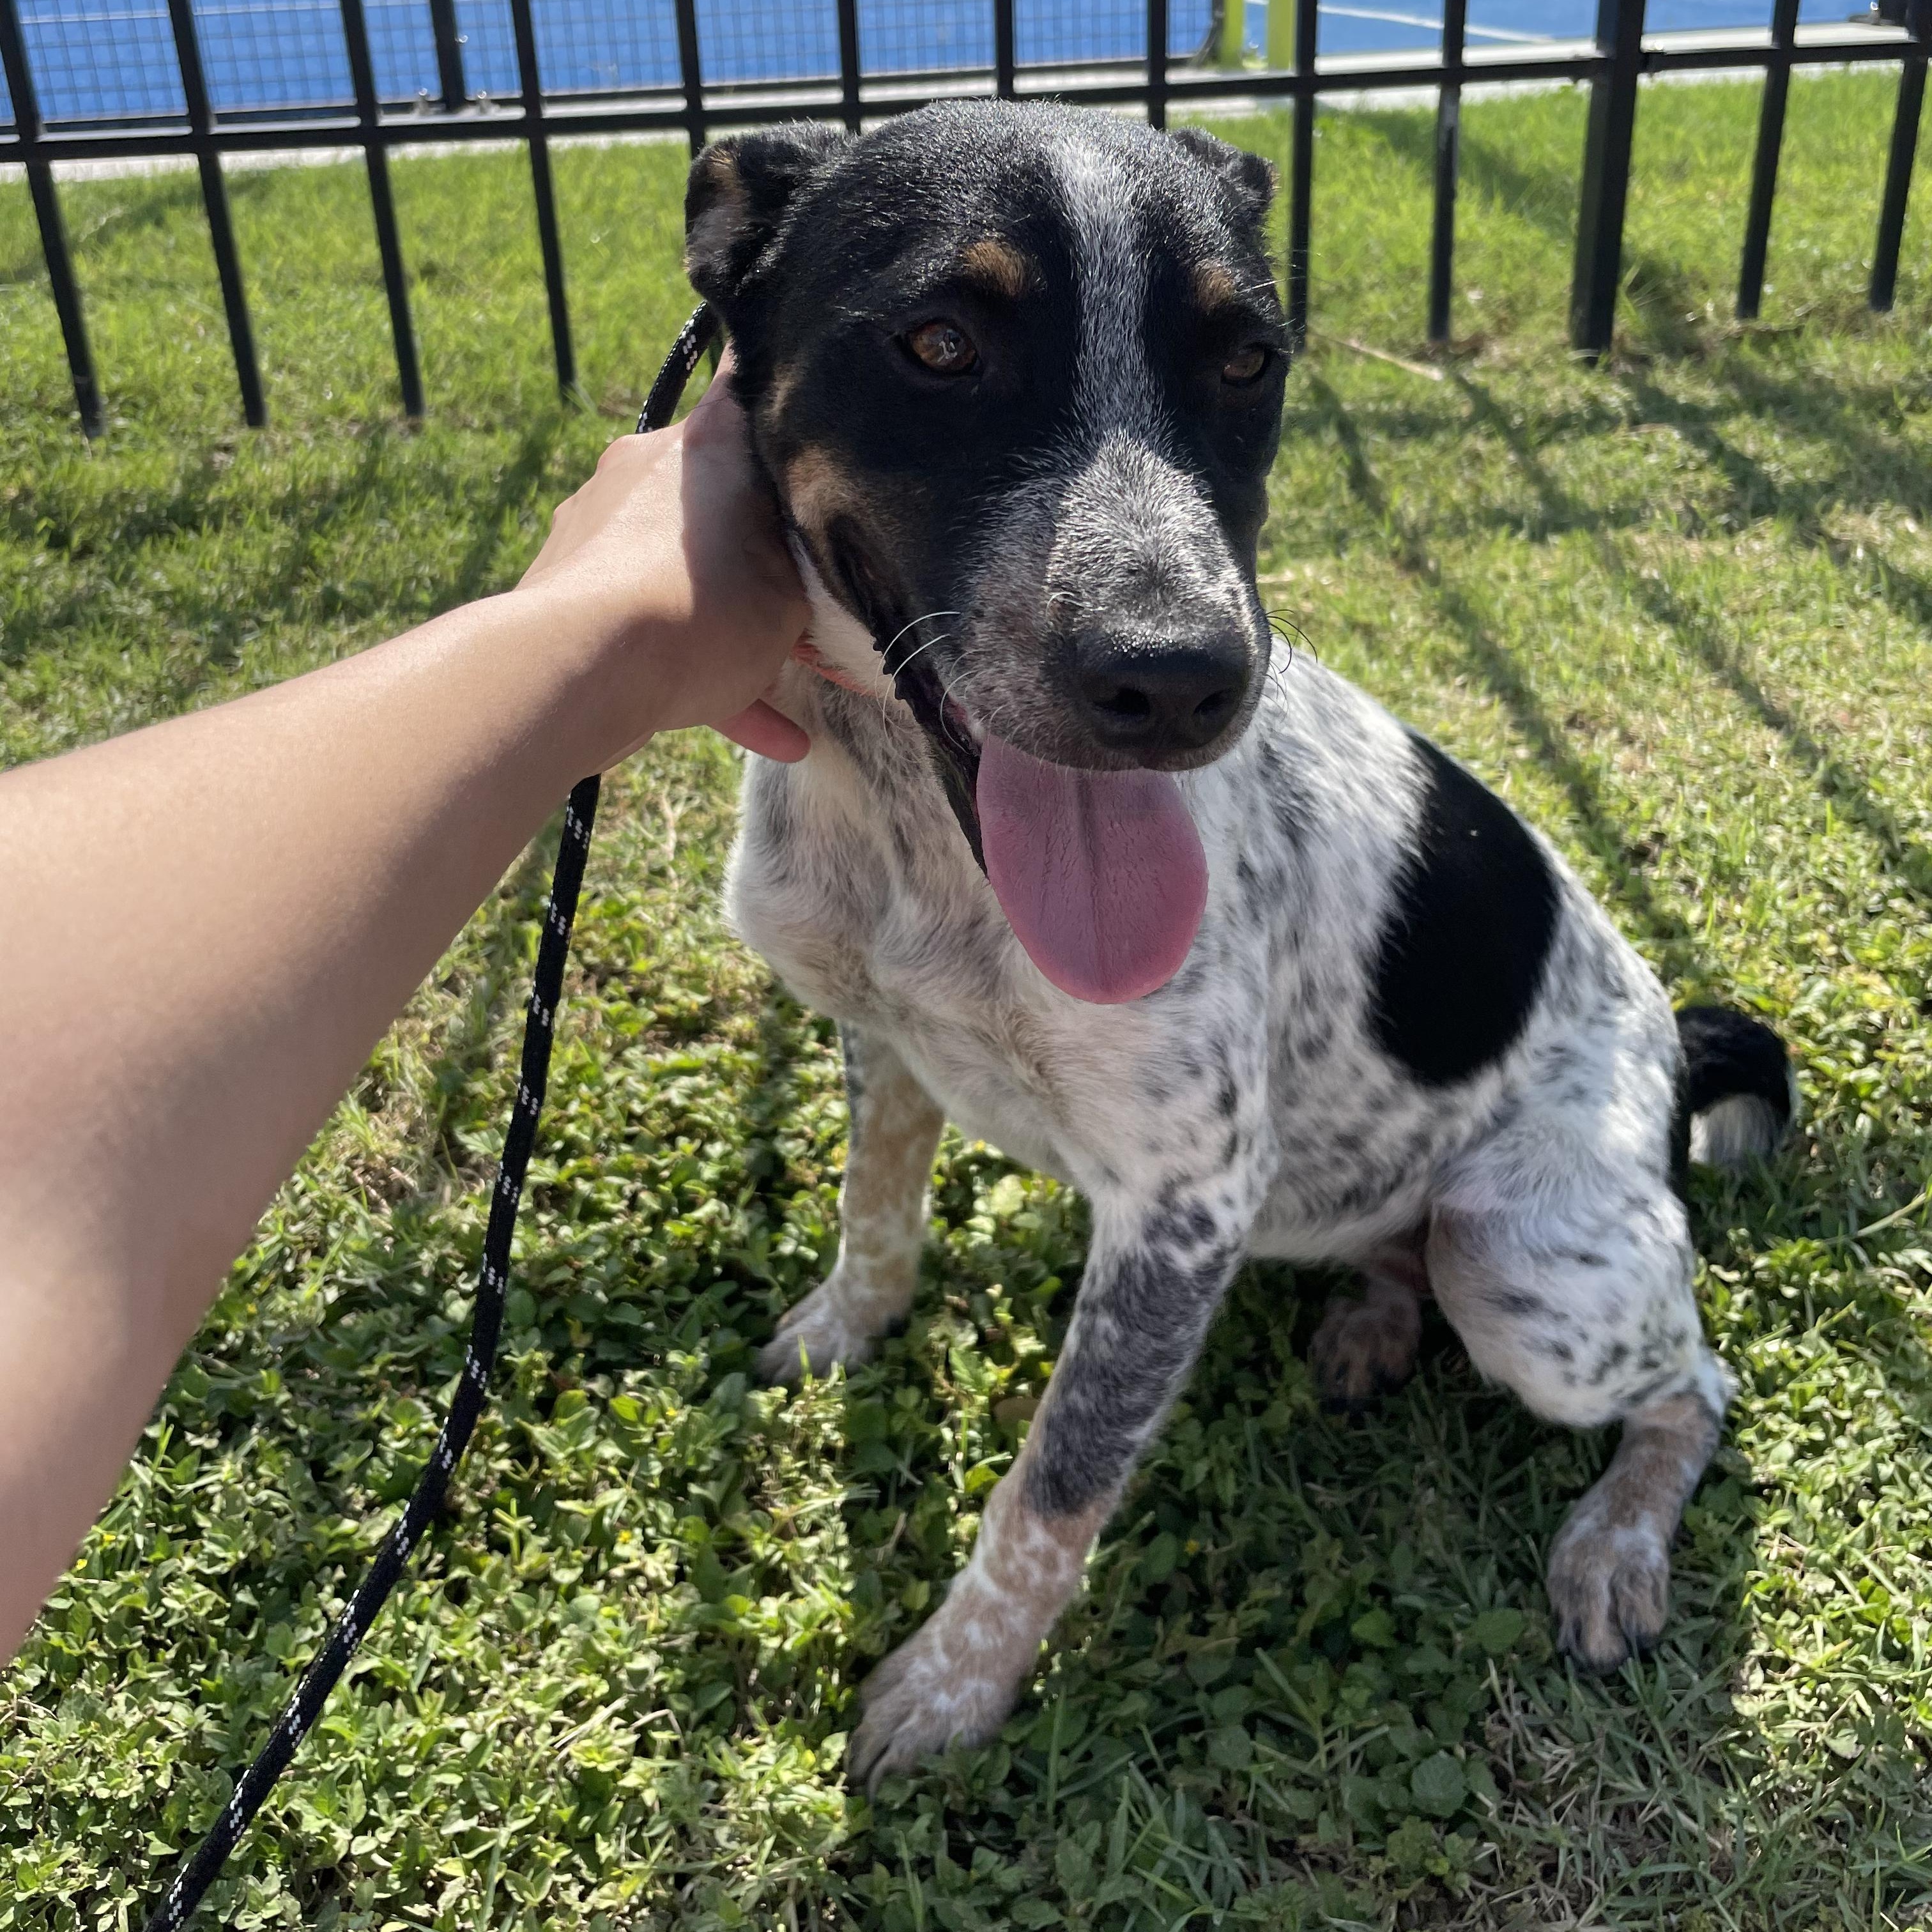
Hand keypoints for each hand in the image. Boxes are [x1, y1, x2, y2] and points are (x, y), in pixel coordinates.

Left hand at [516, 353, 810, 766]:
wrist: (579, 667)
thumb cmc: (699, 612)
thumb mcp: (789, 595)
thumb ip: (808, 574)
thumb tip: (811, 568)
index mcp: (709, 441)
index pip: (755, 383)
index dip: (789, 394)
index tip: (820, 419)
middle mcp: (646, 466)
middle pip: (723, 493)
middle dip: (768, 550)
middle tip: (814, 600)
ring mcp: (600, 524)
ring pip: (686, 569)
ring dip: (736, 624)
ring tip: (793, 687)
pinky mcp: (568, 584)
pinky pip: (648, 621)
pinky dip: (699, 670)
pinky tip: (772, 735)